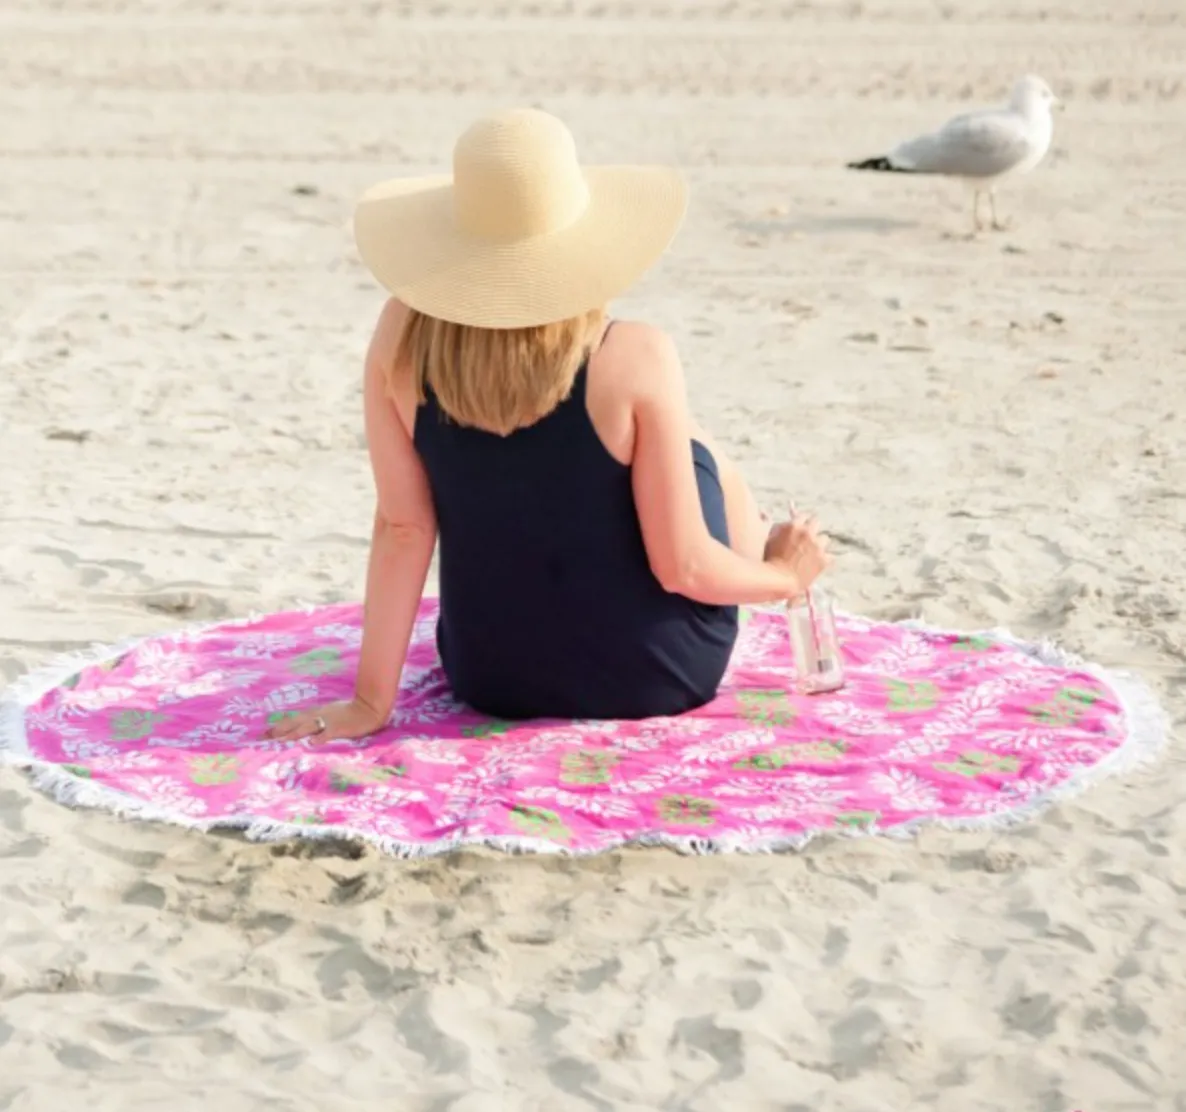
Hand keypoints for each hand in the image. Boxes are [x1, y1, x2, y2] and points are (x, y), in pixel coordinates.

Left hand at [262, 695, 388, 744]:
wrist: (369, 708)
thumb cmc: (350, 712)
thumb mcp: (331, 713)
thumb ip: (318, 719)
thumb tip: (305, 730)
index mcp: (317, 713)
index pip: (294, 719)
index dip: (279, 726)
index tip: (264, 733)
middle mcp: (319, 716)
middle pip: (296, 723)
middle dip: (280, 730)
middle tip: (264, 737)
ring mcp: (328, 722)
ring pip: (308, 727)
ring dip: (294, 733)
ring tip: (281, 741)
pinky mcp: (339, 728)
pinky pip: (328, 733)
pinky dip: (320, 737)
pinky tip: (312, 743)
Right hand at [762, 509, 830, 596]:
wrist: (779, 581)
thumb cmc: (770, 562)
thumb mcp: (770, 540)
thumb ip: (780, 530)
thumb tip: (787, 525)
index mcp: (793, 526)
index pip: (803, 516)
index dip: (802, 523)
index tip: (801, 528)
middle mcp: (807, 533)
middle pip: (816, 522)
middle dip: (812, 529)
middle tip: (808, 538)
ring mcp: (817, 546)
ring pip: (825, 539)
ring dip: (819, 544)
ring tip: (811, 554)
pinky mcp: (824, 559)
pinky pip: (829, 556)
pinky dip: (823, 560)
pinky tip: (815, 566)